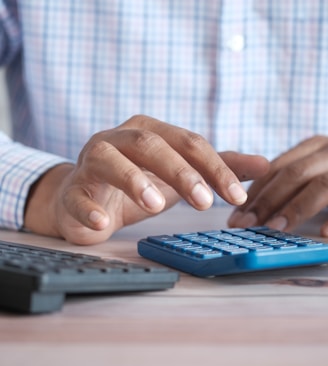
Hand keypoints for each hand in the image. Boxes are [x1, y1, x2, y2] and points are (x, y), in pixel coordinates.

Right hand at [24, 115, 268, 244]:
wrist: (89, 197)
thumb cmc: (138, 183)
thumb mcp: (181, 174)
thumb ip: (218, 168)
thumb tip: (265, 164)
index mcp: (150, 131)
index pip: (188, 142)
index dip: (214, 167)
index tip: (237, 196)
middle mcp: (119, 139)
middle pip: (151, 143)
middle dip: (180, 171)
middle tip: (205, 202)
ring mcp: (92, 161)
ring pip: (110, 160)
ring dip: (133, 180)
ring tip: (156, 205)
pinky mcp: (73, 190)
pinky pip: (77, 196)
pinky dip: (89, 209)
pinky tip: (103, 224)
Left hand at [228, 135, 327, 235]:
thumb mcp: (314, 169)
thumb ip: (291, 181)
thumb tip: (252, 209)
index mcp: (315, 147)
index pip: (276, 169)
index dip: (254, 193)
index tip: (236, 215)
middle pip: (293, 175)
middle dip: (265, 202)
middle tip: (244, 226)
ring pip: (320, 184)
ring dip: (296, 209)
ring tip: (275, 229)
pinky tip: (322, 234)